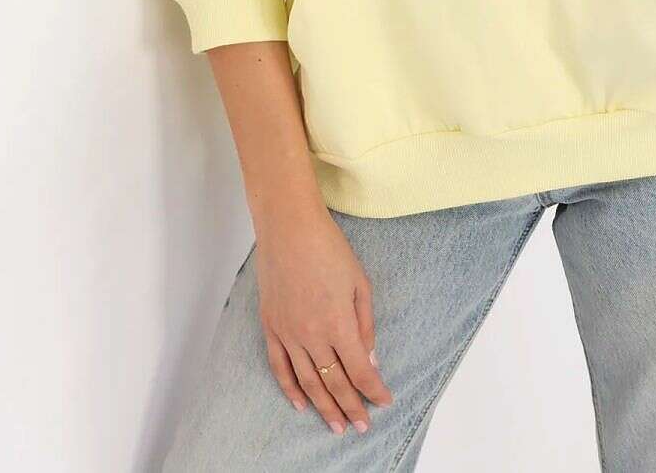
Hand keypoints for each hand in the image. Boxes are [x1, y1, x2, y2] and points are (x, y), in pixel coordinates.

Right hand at [255, 204, 393, 436]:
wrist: (289, 228)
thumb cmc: (329, 249)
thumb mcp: (360, 283)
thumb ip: (365, 325)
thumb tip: (369, 359)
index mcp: (338, 323)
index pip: (359, 371)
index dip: (373, 390)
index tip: (384, 402)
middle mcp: (312, 335)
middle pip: (334, 383)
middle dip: (351, 407)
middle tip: (362, 426)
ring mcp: (288, 333)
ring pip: (307, 382)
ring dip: (324, 407)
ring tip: (336, 426)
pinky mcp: (271, 326)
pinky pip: (280, 367)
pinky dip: (290, 389)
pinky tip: (301, 404)